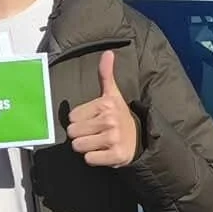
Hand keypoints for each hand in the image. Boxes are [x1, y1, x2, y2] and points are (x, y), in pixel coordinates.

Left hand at [67, 51, 137, 167]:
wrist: (140, 138)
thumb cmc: (119, 115)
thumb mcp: (112, 94)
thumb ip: (106, 74)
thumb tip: (108, 52)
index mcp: (105, 104)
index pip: (72, 117)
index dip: (79, 120)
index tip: (93, 120)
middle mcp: (109, 120)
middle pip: (73, 133)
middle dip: (80, 135)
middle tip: (94, 133)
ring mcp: (113, 138)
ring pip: (79, 147)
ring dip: (86, 147)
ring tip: (98, 142)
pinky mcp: (116, 156)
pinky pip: (89, 159)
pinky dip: (94, 159)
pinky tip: (104, 152)